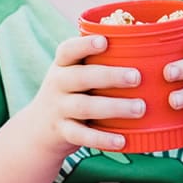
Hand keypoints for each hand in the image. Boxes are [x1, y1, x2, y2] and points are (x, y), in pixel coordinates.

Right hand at [28, 34, 144, 153]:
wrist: (38, 129)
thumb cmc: (70, 93)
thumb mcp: (73, 74)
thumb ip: (97, 62)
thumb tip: (144, 48)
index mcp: (62, 65)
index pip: (68, 50)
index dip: (84, 44)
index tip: (104, 41)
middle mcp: (57, 84)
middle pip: (81, 77)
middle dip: (109, 76)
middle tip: (136, 77)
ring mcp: (58, 109)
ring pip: (84, 107)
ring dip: (113, 107)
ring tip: (139, 108)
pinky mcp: (62, 132)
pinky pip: (82, 136)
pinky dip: (102, 139)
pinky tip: (122, 141)